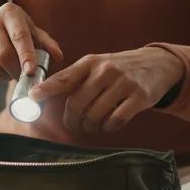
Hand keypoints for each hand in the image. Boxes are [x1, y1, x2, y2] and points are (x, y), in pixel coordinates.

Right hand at [0, 2, 63, 81]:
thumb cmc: (15, 34)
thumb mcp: (32, 34)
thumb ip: (46, 44)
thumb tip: (58, 56)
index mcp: (10, 12)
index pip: (19, 36)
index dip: (26, 55)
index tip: (30, 71)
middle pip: (4, 54)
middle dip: (16, 71)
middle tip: (23, 77)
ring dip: (5, 76)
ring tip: (11, 73)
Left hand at [30, 48, 183, 132]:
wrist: (157, 64)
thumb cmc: (118, 69)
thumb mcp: (97, 66)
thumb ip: (74, 80)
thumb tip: (42, 97)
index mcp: (90, 62)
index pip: (64, 78)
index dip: (46, 89)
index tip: (32, 97)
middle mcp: (105, 70)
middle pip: (77, 104)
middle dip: (72, 120)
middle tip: (74, 125)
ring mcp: (124, 83)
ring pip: (95, 115)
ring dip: (90, 125)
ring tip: (93, 123)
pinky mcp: (139, 97)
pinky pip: (115, 121)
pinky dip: (108, 127)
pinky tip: (110, 122)